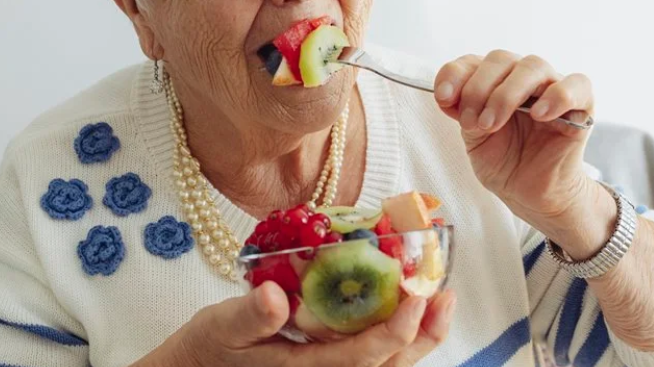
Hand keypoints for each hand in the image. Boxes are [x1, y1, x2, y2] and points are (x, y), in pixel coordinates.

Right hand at [137, 282, 455, 366]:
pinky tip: (407, 307)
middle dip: (423, 334)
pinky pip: (372, 358)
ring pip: (387, 365)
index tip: (418, 296)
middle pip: (389, 366)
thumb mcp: (220, 327)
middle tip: (445, 294)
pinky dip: (396, 336)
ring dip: (418, 335)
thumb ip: (249, 315)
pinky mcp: (328, 365)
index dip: (397, 330)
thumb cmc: (208, 348)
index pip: (364, 358)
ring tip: (440, 299)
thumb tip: (274, 295)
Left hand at [434, 51, 600, 247]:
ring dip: (507, 94)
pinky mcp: (582, 105)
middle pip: (501, 59)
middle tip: (473, 123)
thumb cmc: (505, 163)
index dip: (455, 74)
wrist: (530, 194)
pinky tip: (539, 115)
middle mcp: (523, 78)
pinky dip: (557, 95)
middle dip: (479, 89)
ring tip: (493, 123)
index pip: (473, 61)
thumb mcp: (473, 139)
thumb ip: (463, 113)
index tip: (444, 99)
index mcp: (494, 81)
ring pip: (533, 66)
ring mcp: (552, 88)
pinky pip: (577, 84)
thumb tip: (448, 95)